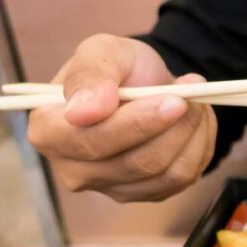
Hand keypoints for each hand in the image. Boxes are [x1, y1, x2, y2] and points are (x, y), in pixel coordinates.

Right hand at [28, 34, 216, 202]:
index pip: (91, 141)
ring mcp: (111, 188)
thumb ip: (89, 76)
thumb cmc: (117, 69)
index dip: (136, 124)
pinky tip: (193, 124)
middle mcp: (73, 169)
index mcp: (48, 132)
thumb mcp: (101, 52)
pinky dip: (198, 148)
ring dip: (190, 135)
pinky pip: (183, 180)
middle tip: (192, 96)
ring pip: (165, 174)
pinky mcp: (145, 195)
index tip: (172, 100)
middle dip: (173, 127)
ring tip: (194, 102)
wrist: (146, 85)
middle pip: (135, 163)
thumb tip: (82, 111)